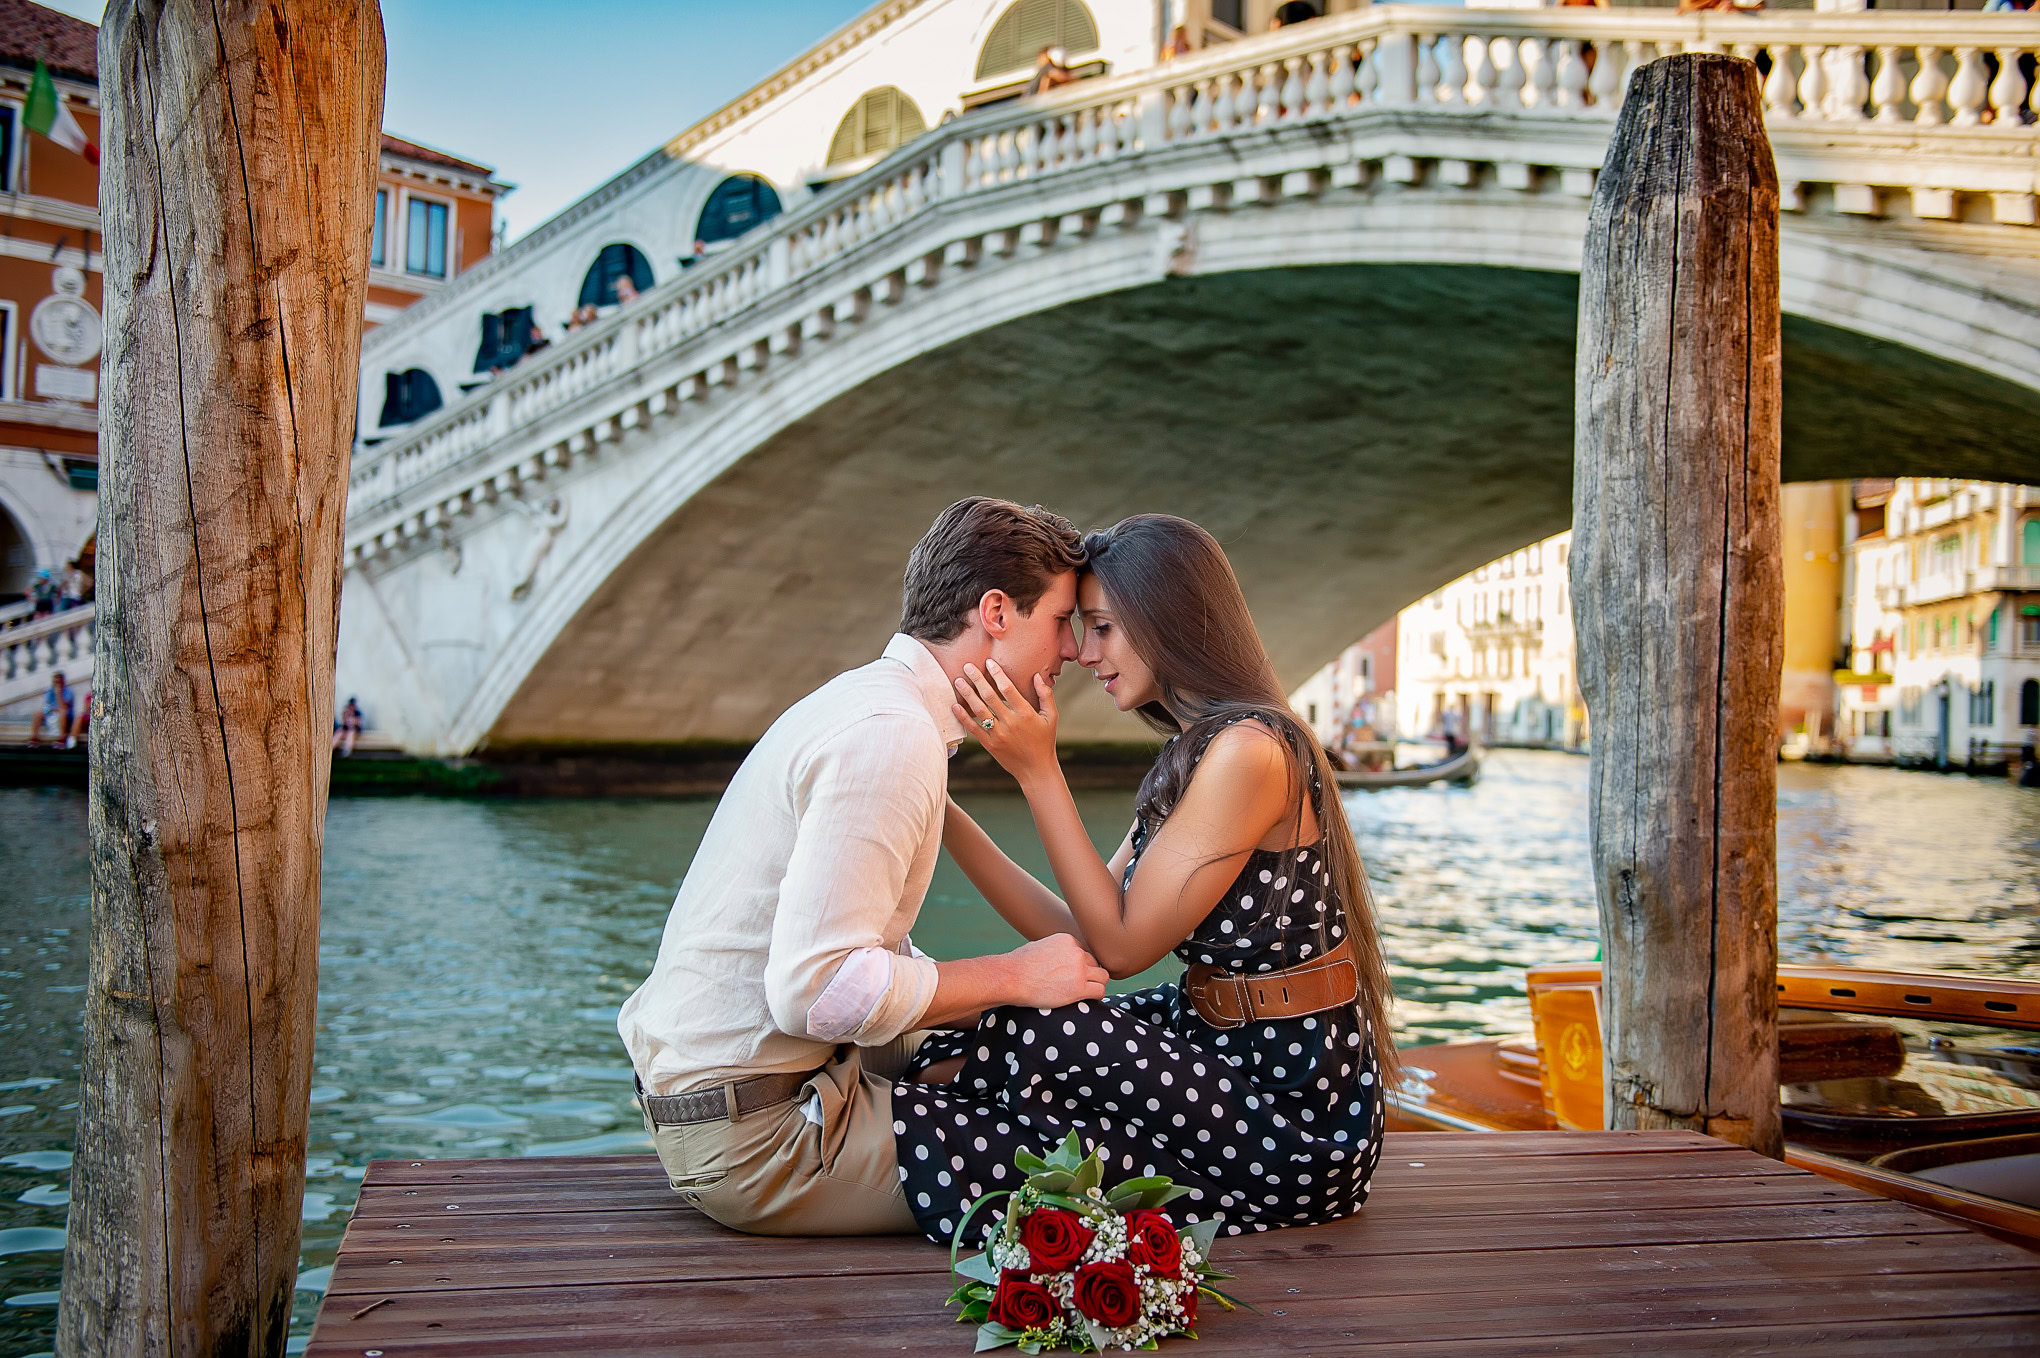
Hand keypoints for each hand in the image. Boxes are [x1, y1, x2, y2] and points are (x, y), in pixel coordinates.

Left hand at [954, 659, 1059, 786]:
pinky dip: (963, 717)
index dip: (997, 674)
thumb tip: (1037, 675)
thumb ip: (1045, 695)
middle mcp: (1011, 723)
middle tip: (967, 666)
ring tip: (958, 681)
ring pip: (979, 711)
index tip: (988, 662)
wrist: (1036, 769)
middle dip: (977, 679)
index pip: (1008, 689)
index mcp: (1026, 713)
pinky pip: (974, 729)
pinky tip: (955, 706)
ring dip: (967, 694)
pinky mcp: (990, 745)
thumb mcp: (1051, 717)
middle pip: (990, 696)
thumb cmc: (1045, 740)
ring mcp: (999, 734)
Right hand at [1004, 933, 1108, 1008]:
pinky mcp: (1079, 987)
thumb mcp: (1038, 946)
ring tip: (1082, 992)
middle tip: (1076, 985)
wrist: (1011, 977)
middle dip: (1088, 974)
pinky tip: (1084, 999)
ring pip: (1102, 976)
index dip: (1079, 966)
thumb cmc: (1018, 965)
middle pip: (1095, 964)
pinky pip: (1100, 991)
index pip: (1084, 953)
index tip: (1069, 975)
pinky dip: (1095, 996)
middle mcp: (1076, 952)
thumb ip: (1054, 950)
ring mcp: (1079, 969)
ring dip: (1095, 984)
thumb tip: (1057, 958)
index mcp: (1067, 940)